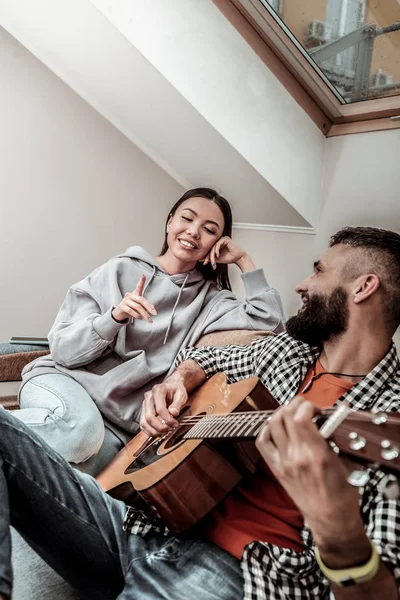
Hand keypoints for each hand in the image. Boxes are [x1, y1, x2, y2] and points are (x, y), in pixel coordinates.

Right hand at [112, 275, 156, 322]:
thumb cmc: (131, 308)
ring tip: (149, 319)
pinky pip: (130, 310)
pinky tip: (140, 318)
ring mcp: (125, 300)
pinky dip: (136, 315)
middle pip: (141, 300)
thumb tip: (153, 308)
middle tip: (155, 314)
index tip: (143, 275)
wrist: (119, 314)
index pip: (138, 286)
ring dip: (144, 314)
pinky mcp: (122, 306)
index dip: (141, 281)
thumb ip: (145, 306)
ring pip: (137, 307)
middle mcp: (130, 295)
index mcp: (135, 294)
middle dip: (149, 307)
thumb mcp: (139, 306)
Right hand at [140, 374, 187, 436]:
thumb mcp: (181, 394)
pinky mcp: (144, 410)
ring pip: (144, 422)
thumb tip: (173, 413)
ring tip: (165, 432)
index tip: (175, 424)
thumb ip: (177, 403)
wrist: (171, 386)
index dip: (168, 419)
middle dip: (160, 427)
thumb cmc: (176, 390)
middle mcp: (149, 397)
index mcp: (158, 390)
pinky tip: (159, 432)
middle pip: (150, 416)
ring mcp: (145, 404)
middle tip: (170, 429)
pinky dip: (150, 431)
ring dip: (154, 431)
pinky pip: (143, 424)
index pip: (160, 408)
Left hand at [202, 236, 246, 268]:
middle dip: (208, 257)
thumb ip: (209, 258)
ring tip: (214, 261)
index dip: (206, 257)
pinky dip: (216, 250)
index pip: (209, 250)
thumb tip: (200, 259)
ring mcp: (222, 239)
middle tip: (208, 263)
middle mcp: (218, 241)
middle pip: (210, 248)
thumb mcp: (217, 259)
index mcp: (216, 245)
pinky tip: (217, 255)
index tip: (204, 263)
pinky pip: (218, 244)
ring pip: (213, 247)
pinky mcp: (225, 239)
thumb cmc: (229, 257)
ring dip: (212, 255)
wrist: (238, 258)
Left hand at [256, 396, 367, 558]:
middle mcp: (297, 456)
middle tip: (304, 407)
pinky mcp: (277, 469)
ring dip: (281, 413)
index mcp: (317, 454)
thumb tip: (329, 418)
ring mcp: (284, 462)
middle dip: (295, 405)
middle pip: (285, 416)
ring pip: (273, 425)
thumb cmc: (342, 494)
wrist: (331, 521)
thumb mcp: (345, 462)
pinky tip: (275, 427)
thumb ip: (334, 439)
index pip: (301, 418)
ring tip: (291, 413)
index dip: (307, 406)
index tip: (316, 409)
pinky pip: (263, 443)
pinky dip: (266, 430)